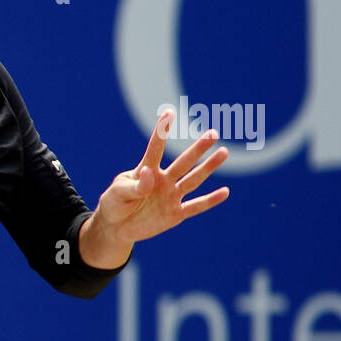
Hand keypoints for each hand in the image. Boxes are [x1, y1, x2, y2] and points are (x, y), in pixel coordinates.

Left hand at [93, 109, 230, 245]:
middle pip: (183, 162)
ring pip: (193, 180)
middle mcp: (163, 180)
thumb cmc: (116, 204)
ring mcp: (171, 196)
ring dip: (208, 167)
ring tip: (224, 152)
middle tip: (213, 133)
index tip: (169, 113)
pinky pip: (195, 207)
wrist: (116, 228)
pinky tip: (225, 192)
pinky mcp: (175, 214)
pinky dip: (210, 201)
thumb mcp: (118, 193)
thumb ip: (135, 186)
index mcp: (146, 170)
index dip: (161, 132)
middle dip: (198, 149)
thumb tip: (149, 175)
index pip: (155, 149)